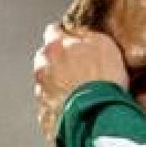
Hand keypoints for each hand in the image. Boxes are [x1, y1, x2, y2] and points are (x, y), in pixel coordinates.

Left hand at [33, 22, 128, 140]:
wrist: (98, 116)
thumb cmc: (104, 79)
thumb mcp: (104, 44)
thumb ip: (87, 35)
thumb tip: (81, 34)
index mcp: (55, 46)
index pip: (53, 30)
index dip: (64, 33)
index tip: (72, 39)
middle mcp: (42, 67)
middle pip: (46, 57)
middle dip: (58, 60)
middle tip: (78, 68)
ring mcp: (41, 91)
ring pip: (46, 81)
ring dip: (58, 83)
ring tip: (79, 91)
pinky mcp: (44, 113)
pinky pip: (50, 104)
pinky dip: (59, 103)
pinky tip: (75, 106)